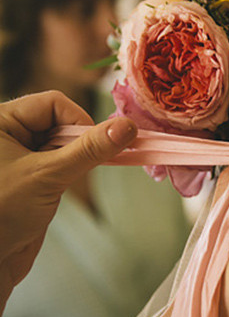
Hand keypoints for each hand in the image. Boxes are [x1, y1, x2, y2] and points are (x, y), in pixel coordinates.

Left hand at [0, 91, 136, 311]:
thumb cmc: (1, 213)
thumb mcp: (48, 175)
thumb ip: (90, 149)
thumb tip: (127, 127)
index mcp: (1, 122)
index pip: (52, 103)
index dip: (78, 120)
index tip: (95, 144)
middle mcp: (9, 134)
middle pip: (59, 121)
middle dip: (79, 141)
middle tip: (89, 162)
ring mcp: (20, 157)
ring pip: (63, 143)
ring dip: (76, 159)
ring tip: (67, 180)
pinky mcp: (31, 178)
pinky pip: (60, 163)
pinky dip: (71, 172)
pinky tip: (66, 188)